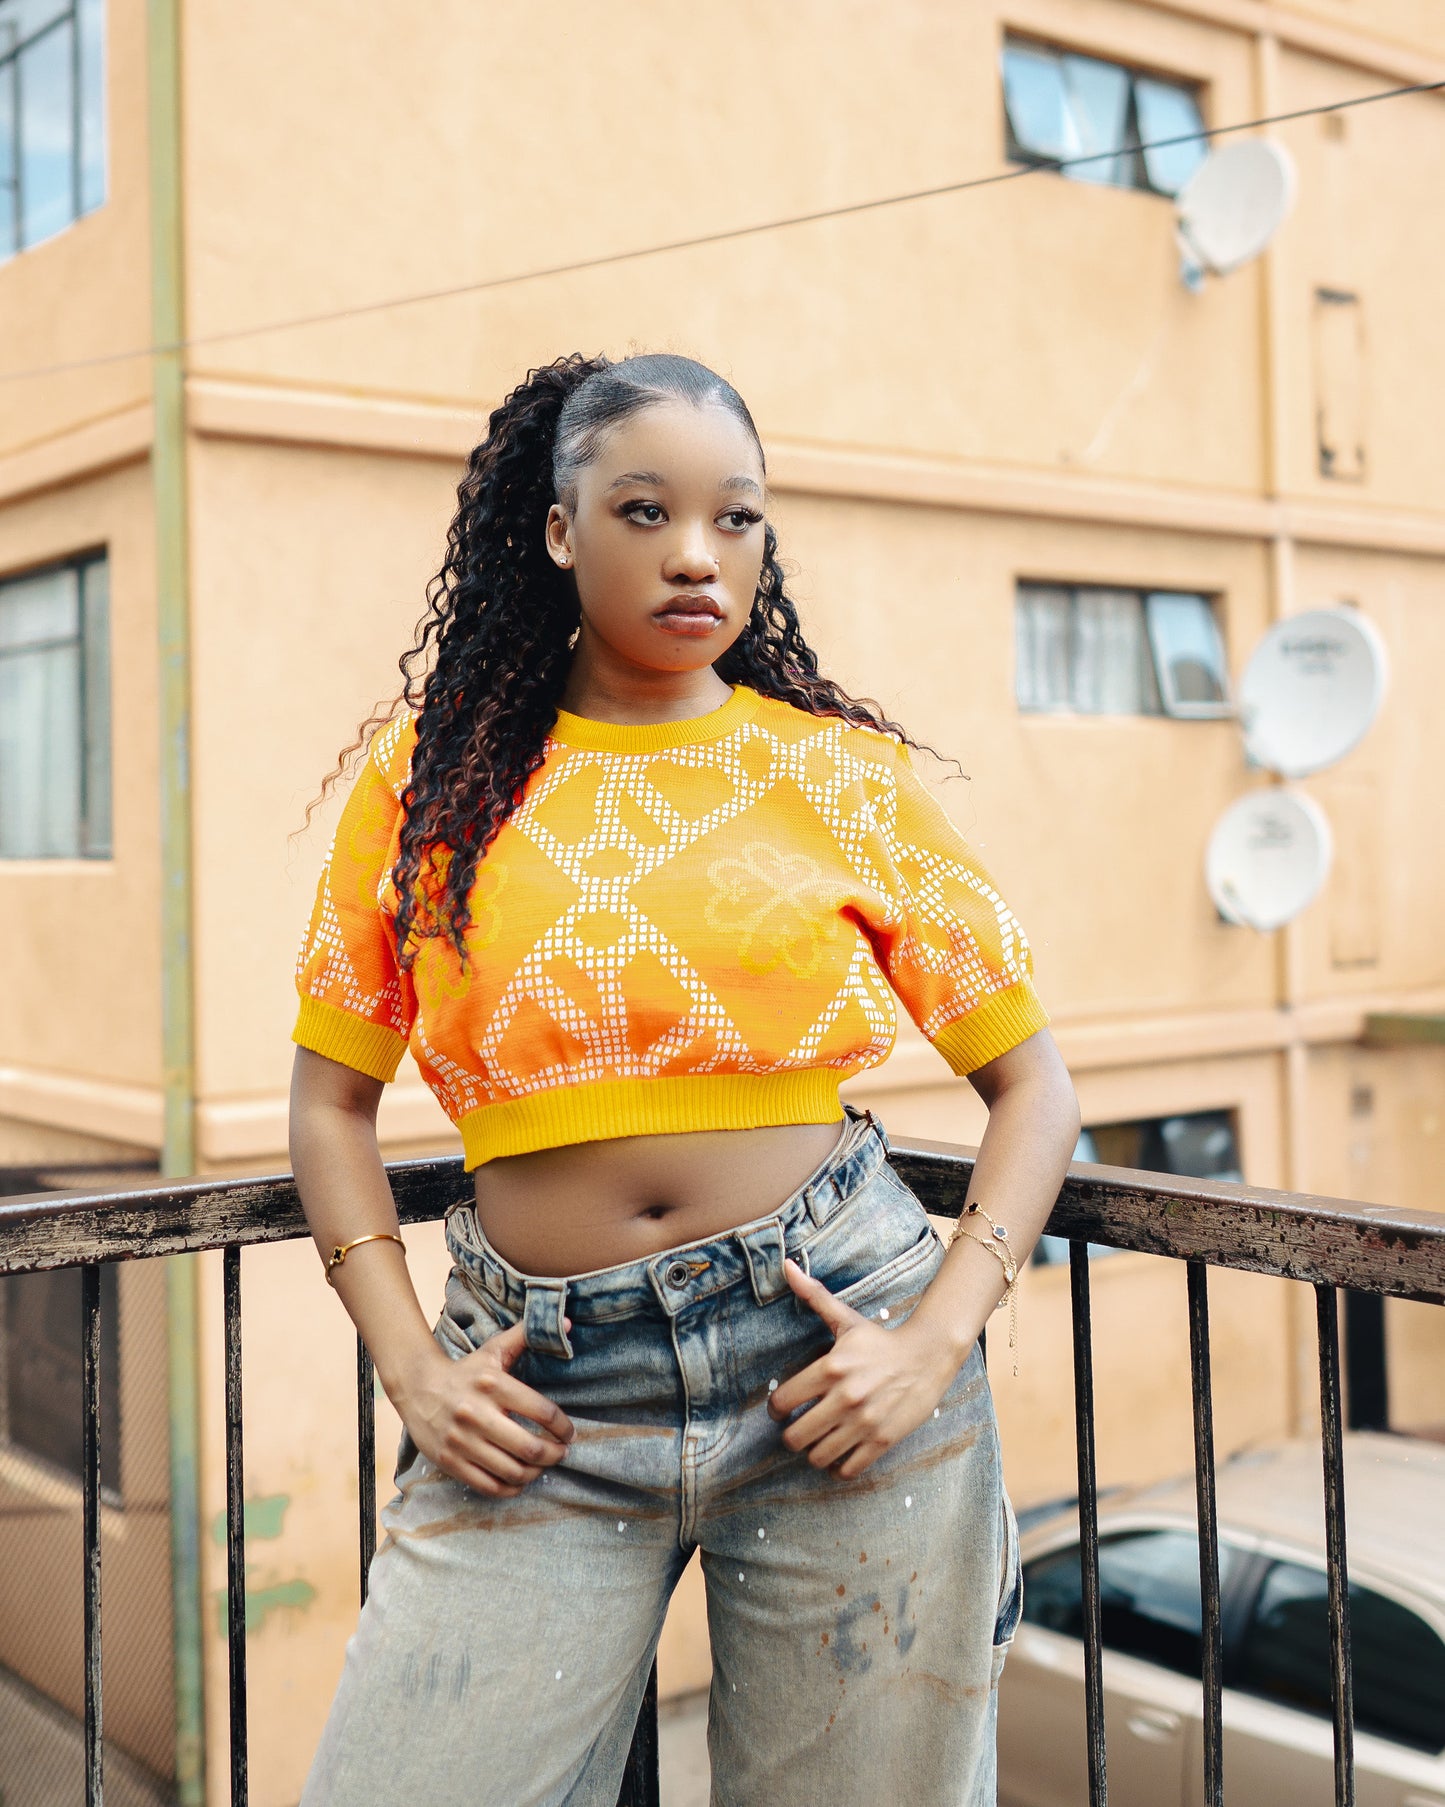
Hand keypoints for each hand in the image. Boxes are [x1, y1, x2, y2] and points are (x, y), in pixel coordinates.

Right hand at [394, 1322, 574, 1498]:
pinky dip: (511, 1488)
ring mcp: (462, 1441)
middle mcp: (477, 1413)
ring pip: (512, 1471)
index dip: (563, 1427)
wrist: (417, 1387)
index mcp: (493, 1384)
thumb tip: (566, 1321)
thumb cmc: (465, 1371)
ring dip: (535, 1473)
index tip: (570, 1434)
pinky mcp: (450, 1461)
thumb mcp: (494, 1350)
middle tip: (561, 1453)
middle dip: (554, 1455)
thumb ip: (527, 1335)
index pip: (542, 1411)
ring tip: (542, 1466)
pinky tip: (519, 1480)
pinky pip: (489, 1486)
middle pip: (530, 1448)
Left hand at [767, 1258, 959, 1477]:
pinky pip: (848, 1469)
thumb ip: (813, 1295)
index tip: (782, 1410)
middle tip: (799, 1429)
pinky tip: (842, 1451)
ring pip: (818, 1457)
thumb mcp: (846, 1318)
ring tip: (820, 1441)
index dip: (776, 1409)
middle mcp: (844, 1397)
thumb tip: (786, 1265)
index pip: (783, 1402)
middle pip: (795, 1438)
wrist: (928, 1355)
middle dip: (792, 1436)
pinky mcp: (882, 1440)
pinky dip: (840, 1466)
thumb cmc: (879, 1339)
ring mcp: (864, 1422)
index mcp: (830, 1367)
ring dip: (815, 1452)